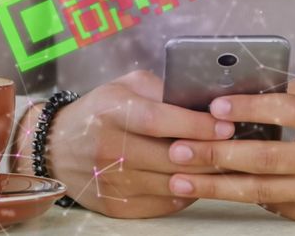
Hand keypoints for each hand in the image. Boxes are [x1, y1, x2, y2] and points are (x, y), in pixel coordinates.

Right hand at [13, 70, 234, 218]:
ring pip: (174, 184)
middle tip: (237, 145)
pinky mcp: (119, 206)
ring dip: (204, 176)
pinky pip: (166, 204)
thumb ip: (161, 89)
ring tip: (224, 163)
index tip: (227, 124)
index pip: (161, 120)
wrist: (56, 149)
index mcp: (113, 112)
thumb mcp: (124, 87)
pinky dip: (187, 193)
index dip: (197, 124)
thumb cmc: (99, 112)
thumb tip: (203, 100)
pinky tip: (196, 179)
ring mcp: (114, 182)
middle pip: (173, 157)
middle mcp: (111, 148)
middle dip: (211, 152)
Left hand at [165, 70, 294, 222]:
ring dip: (216, 185)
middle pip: (267, 158)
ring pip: (262, 189)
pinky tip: (208, 190)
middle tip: (179, 149)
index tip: (215, 107)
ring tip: (180, 178)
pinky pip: (269, 203)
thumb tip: (243, 85)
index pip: (288, 110)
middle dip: (217, 153)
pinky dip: (236, 197)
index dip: (249, 109)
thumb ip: (293, 87)